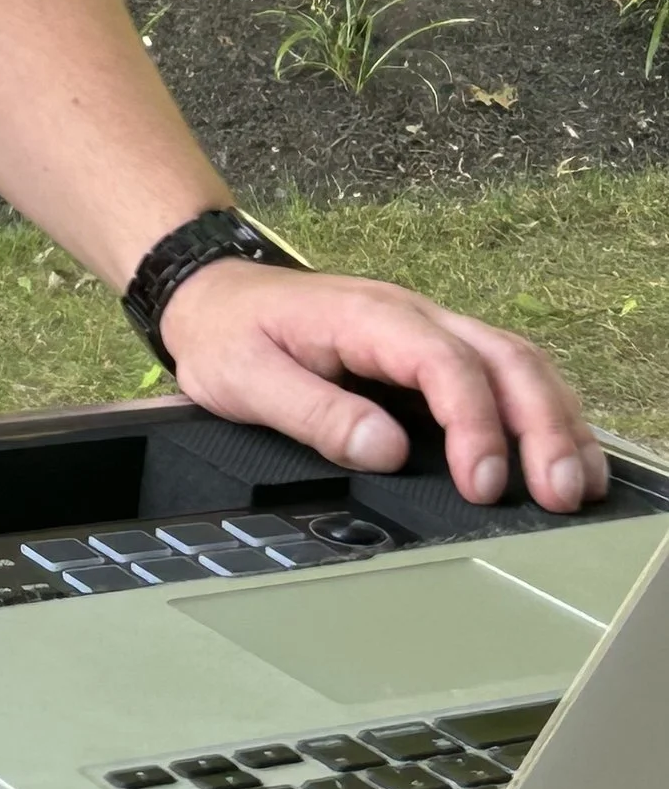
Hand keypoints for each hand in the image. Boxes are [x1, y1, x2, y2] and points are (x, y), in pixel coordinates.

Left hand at [159, 259, 608, 515]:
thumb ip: (314, 413)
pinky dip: (539, 411)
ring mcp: (426, 330)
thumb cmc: (227, 332)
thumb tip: (385, 450)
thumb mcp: (245, 378)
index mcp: (366, 317)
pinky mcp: (431, 351)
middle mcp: (410, 316)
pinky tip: (558, 452)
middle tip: (557, 494)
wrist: (211, 294)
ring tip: (576, 483)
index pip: (444, 364)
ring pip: (516, 362)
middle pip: (503, 358)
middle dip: (542, 426)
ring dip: (554, 420)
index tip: (481, 484)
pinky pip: (500, 373)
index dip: (473, 425)